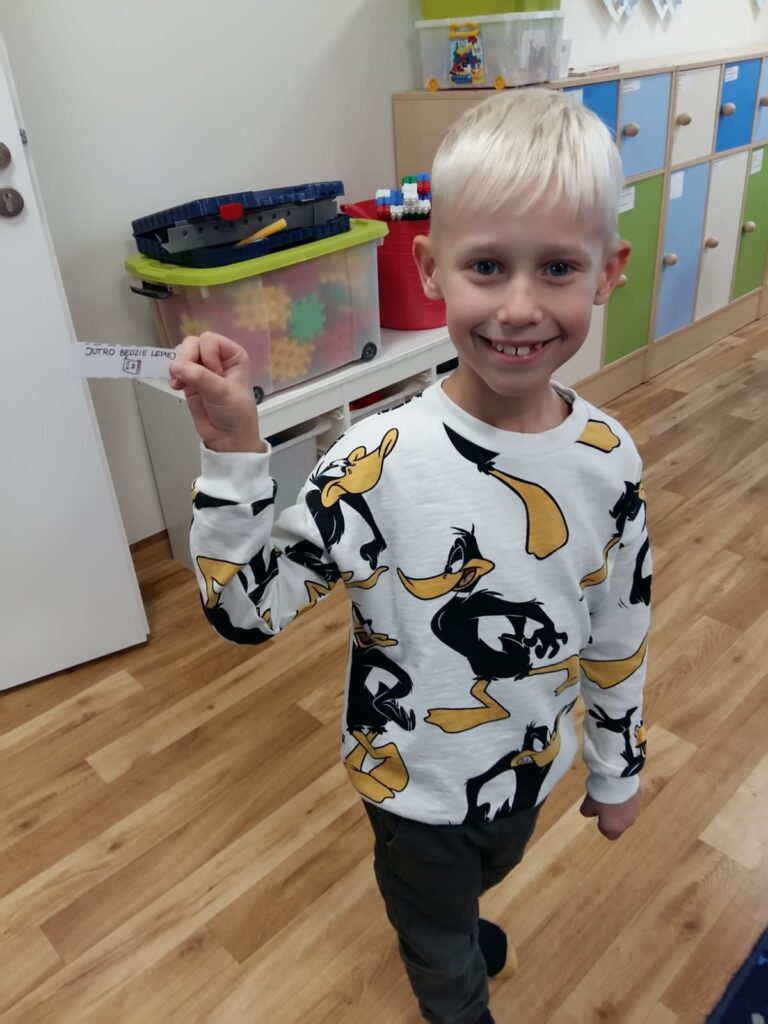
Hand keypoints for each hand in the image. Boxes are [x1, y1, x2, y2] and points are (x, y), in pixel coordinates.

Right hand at [169, 332, 263, 452]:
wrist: (228, 438)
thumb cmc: (236, 414)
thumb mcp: (223, 392)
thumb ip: (200, 377)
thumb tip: (176, 366)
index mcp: (232, 355)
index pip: (210, 340)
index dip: (206, 356)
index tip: (214, 375)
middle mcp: (217, 358)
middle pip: (193, 344)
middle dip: (187, 358)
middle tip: (190, 377)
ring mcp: (202, 369)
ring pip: (182, 354)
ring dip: (178, 366)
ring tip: (181, 383)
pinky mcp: (190, 380)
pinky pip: (176, 368)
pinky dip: (173, 375)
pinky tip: (176, 386)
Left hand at [579, 789, 640, 840]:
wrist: (617, 777)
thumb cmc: (601, 794)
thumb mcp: (587, 804)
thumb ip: (588, 812)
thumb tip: (590, 813)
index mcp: (614, 827)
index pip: (610, 835)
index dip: (603, 827)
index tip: (598, 816)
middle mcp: (627, 823)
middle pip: (619, 824)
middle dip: (612, 817)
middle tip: (604, 804)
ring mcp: (635, 811)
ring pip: (626, 813)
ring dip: (620, 808)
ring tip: (611, 794)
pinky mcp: (639, 799)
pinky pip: (631, 802)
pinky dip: (625, 799)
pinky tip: (618, 789)